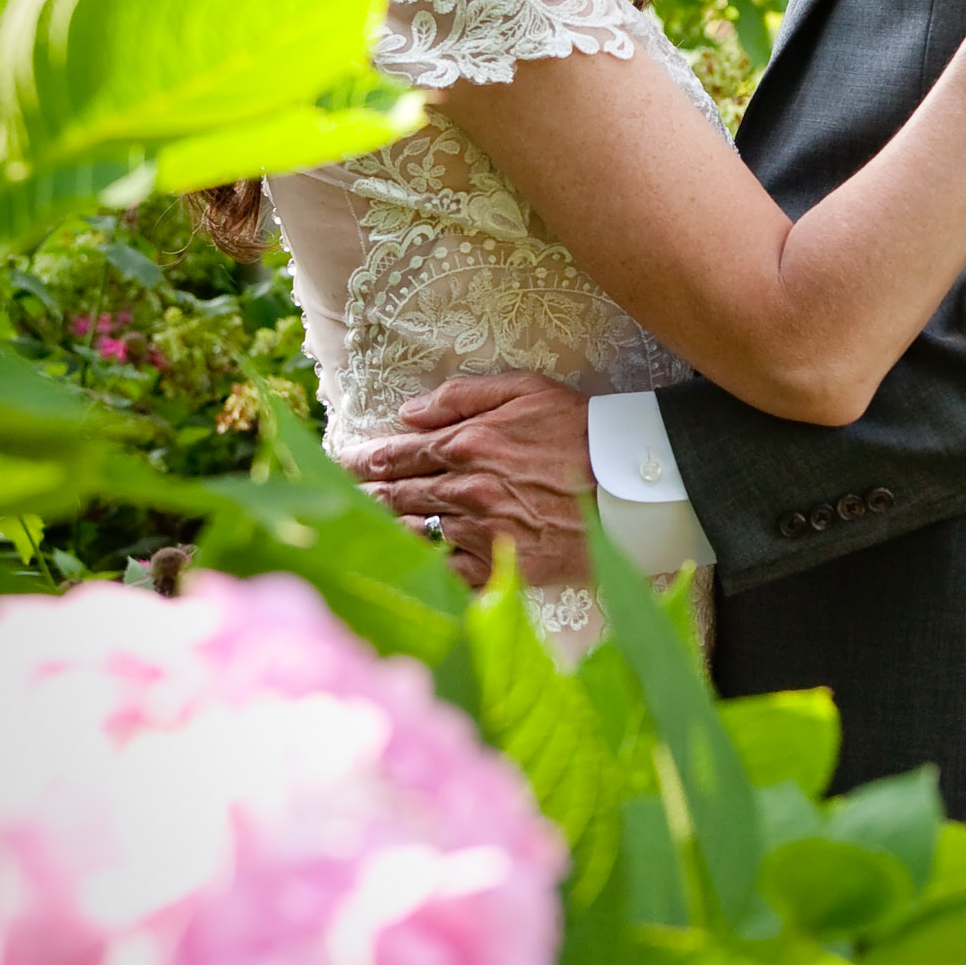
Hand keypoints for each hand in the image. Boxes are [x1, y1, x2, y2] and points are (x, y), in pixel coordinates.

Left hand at [337, 373, 593, 588]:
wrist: (630, 484)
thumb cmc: (580, 429)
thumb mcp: (524, 389)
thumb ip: (460, 397)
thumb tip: (407, 413)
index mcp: (466, 444)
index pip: (397, 455)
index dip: (363, 462)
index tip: (339, 466)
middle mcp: (465, 490)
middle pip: (398, 498)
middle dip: (364, 498)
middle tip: (335, 501)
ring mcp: (481, 532)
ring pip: (418, 537)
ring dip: (390, 535)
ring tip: (366, 534)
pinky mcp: (502, 567)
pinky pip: (451, 575)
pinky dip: (429, 571)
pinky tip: (414, 568)